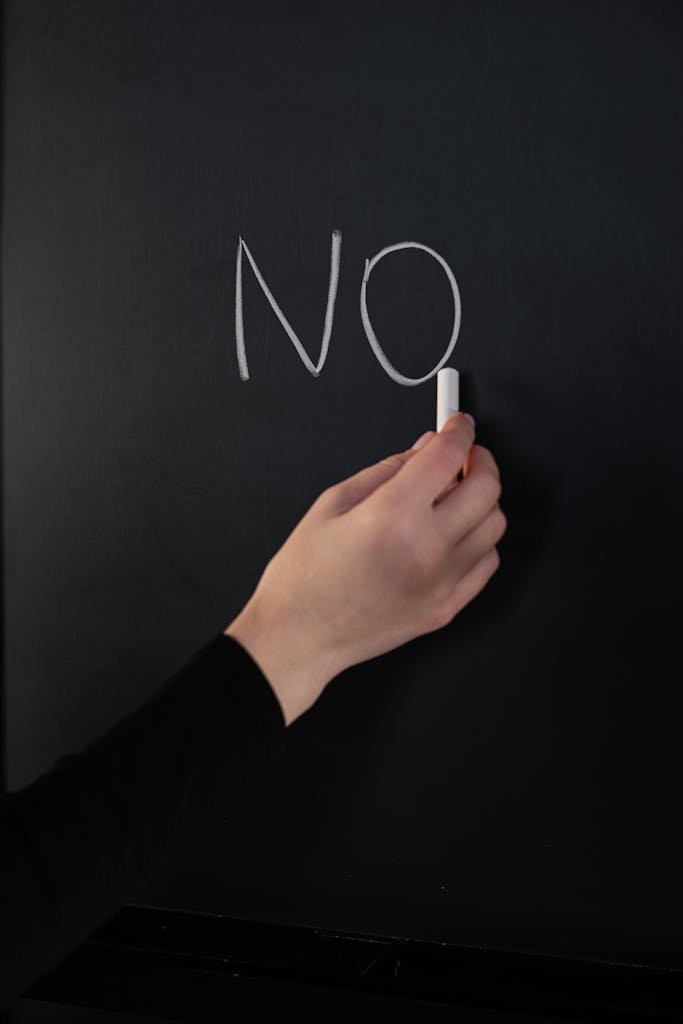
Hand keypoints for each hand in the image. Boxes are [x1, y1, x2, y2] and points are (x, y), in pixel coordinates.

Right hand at [225, 412, 505, 724]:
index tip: (457, 424)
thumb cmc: (305, 574)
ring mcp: (442, 582)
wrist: (299, 636)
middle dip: (479, 460)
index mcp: (392, 514)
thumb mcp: (333, 503)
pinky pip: (487, 562)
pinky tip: (454, 535)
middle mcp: (426, 547)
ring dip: (483, 501)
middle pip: (486, 486)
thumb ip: (387, 470)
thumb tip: (424, 448)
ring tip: (456, 497)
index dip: (458, 430)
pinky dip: (479, 540)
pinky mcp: (446, 607)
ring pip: (494, 524)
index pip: (448, 455)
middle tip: (463, 455)